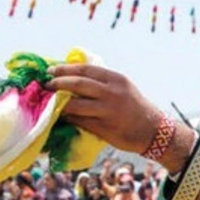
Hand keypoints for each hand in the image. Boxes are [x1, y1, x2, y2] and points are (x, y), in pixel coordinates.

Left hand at [47, 65, 168, 155]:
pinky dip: (69, 117)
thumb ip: (102, 82)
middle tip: (47, 85)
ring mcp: (108, 111)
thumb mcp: (122, 88)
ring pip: (76, 104)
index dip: (65, 69)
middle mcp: (112, 93)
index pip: (85, 70)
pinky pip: (80, 120)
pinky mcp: (104, 128)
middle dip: (58, 83)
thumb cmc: (134, 107)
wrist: (153, 130)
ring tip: (51, 101)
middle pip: (78, 84)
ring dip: (60, 103)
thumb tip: (73, 76)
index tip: (51, 70)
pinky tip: (62, 115)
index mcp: (116, 79)